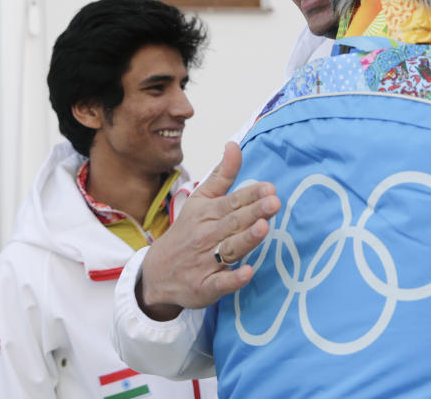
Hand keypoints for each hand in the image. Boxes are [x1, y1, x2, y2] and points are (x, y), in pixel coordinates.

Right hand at [136, 141, 280, 319]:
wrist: (156, 272)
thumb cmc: (188, 231)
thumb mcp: (201, 200)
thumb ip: (222, 175)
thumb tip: (234, 144)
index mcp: (209, 213)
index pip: (233, 202)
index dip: (252, 195)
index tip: (270, 189)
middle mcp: (208, 236)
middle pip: (234, 223)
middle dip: (254, 212)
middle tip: (274, 203)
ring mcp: (206, 262)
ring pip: (229, 249)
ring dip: (246, 239)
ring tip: (263, 228)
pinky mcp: (205, 286)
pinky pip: (220, 283)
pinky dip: (233, 279)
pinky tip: (247, 273)